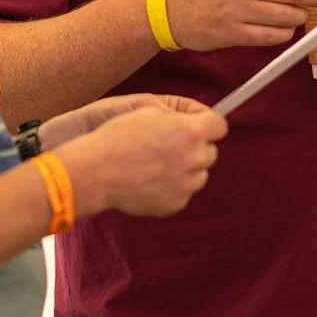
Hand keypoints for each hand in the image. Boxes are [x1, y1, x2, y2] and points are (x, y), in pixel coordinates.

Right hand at [59, 104, 225, 217]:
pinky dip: (172, 187)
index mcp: (191, 131)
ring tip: (157, 165)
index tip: (201, 126)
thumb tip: (195, 122)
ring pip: (199, 175)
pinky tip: (150, 180)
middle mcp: (195, 158)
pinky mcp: (177, 204)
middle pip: (210, 152)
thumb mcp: (149, 112)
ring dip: (186, 169)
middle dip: (195, 148)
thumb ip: (179, 117)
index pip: (220, 126)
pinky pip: (183, 192)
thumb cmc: (118, 137)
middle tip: (171, 146)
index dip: (209, 124)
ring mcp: (187, 184)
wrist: (97, 172)